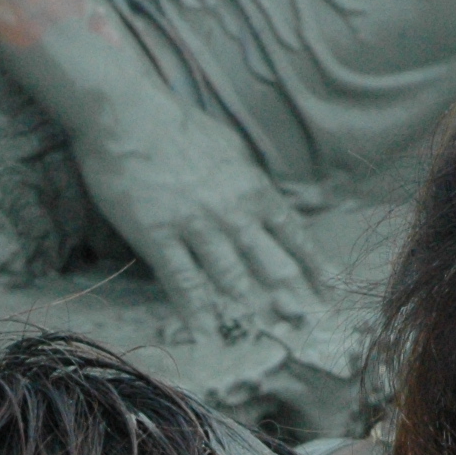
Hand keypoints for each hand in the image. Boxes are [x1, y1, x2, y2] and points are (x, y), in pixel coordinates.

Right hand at [68, 87, 322, 340]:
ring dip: (249, 312)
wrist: (126, 113)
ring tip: (263, 341)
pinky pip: (184, 282)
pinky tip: (205, 335)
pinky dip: (196, 313)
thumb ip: (247, 181)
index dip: (314, 267)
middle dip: (293, 299)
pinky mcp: (160, 237)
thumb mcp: (228, 149)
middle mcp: (234, 212)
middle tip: (307, 327)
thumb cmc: (175, 127)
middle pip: (273, 265)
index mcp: (253, 188)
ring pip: (232, 279)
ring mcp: (197, 226)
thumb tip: (263, 203)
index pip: (294, 235)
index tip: (330, 292)